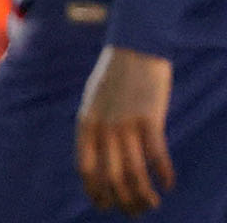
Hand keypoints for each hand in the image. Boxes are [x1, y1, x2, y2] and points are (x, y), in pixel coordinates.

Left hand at [78, 45, 175, 215]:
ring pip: (134, 172)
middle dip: (123, 200)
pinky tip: (167, 183)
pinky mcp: (150, 118)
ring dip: (144, 194)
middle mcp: (103, 127)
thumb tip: (101, 158)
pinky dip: (163, 174)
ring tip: (152, 204)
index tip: (105, 206)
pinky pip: (156, 156)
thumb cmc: (115, 77)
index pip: (86, 168)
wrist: (134, 48)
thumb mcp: (94, 102)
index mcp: (86, 124)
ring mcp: (126, 123)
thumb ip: (96, 129)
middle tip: (135, 212)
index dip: (95, 192)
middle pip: (111, 177)